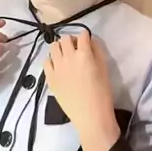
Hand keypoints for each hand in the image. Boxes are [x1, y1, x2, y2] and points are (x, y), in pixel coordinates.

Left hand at [44, 31, 119, 150]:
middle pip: (65, 39)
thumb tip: (90, 42)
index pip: (82, 35)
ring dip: (60, 48)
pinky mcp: (50, 78)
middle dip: (71, 41)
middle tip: (76, 49)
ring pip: (53, 47)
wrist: (90, 116)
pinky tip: (57, 66)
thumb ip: (97, 52)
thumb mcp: (105, 69)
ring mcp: (57, 67)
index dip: (85, 36)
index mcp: (84, 54)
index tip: (86, 40)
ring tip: (65, 56)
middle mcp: (68, 57)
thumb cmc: (102, 93)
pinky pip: (46, 61)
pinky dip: (51, 60)